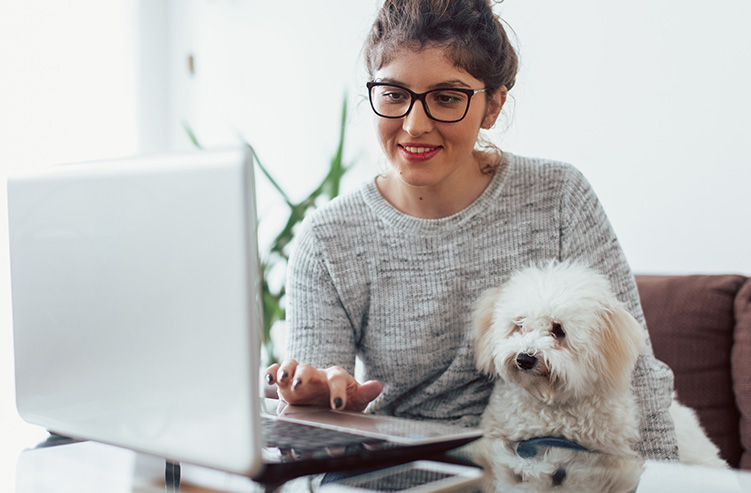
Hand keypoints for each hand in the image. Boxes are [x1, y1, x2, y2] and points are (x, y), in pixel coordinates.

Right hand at [264, 359, 382, 411]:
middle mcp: (316, 374)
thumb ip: (365, 393)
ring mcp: (299, 376)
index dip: (337, 391)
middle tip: (300, 385)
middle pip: (309, 368)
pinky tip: (267, 380)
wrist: (326, 403)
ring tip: (281, 380)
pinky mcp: (285, 382)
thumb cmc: (342, 400)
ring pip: (291, 366)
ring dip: (285, 371)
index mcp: (335, 377)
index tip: (337, 405)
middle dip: (303, 375)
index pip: (337, 378)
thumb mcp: (356, 399)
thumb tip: (378, 386)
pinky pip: (276, 372)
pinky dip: (270, 372)